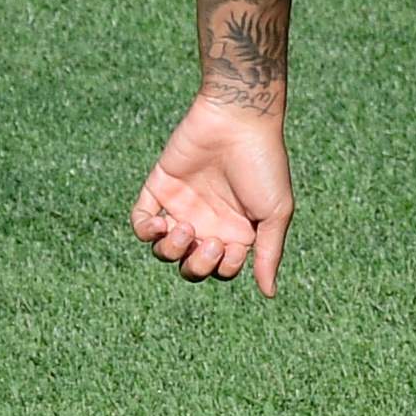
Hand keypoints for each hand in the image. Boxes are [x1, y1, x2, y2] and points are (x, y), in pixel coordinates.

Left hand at [132, 97, 295, 291]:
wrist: (238, 120)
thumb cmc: (264, 165)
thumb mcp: (275, 213)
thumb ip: (268, 254)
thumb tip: (269, 294)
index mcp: (238, 231)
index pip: (222, 269)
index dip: (223, 267)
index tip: (232, 246)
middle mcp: (209, 223)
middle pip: (190, 266)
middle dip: (197, 264)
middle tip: (209, 241)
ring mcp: (182, 207)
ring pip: (163, 251)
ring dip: (171, 250)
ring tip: (183, 228)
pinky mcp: (159, 189)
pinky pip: (140, 222)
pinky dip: (145, 231)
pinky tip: (160, 225)